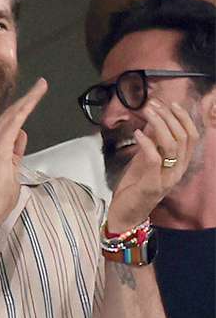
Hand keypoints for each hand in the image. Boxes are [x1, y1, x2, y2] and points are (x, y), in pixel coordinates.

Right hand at [0, 77, 45, 226]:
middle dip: (27, 99)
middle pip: (10, 115)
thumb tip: (21, 135)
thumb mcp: (11, 169)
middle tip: (41, 84)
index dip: (21, 109)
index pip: (9, 124)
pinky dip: (24, 109)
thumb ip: (15, 151)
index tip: (33, 97)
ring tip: (41, 87)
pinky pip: (14, 122)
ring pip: (13, 115)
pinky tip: (33, 98)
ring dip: (28, 100)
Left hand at [105, 99, 198, 233]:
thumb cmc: (135, 186)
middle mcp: (178, 170)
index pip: (192, 136)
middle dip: (170, 117)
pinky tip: (138, 133)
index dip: (183, 118)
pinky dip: (147, 143)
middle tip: (154, 105)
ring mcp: (167, 178)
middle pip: (183, 137)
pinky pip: (154, 159)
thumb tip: (154, 120)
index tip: (171, 104)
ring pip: (172, 146)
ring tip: (147, 113)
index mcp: (180, 163)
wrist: (126, 214)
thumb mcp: (145, 159)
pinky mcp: (152, 185)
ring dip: (160, 125)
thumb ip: (153, 142)